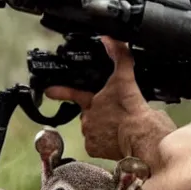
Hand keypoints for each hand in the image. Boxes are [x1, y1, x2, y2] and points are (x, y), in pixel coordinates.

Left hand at [45, 37, 160, 160]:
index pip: (73, 94)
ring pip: (93, 131)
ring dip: (103, 129)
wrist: (141, 137)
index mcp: (91, 102)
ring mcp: (89, 136)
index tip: (49, 91)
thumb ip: (119, 57)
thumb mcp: (127, 79)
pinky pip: (96, 146)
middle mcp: (87, 120)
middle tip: (116, 115)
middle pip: (90, 115)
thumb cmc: (134, 111)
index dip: (61, 92)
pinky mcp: (94, 149)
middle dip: (99, 114)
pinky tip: (117, 139)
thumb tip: (110, 39)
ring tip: (120, 128)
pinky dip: (105, 144)